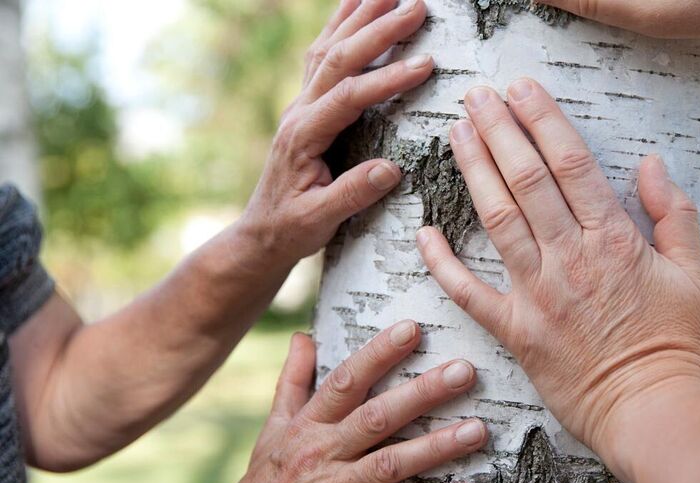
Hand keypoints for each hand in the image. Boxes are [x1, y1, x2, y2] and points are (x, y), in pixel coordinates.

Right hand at [235, 324, 483, 482]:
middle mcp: (324, 454)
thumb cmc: (268, 479)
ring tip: (477, 430)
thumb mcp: (273, 430)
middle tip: (464, 372)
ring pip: (391, 464)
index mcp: (308, 425)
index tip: (413, 328)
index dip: (378, 354)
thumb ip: (292, 383)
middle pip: (376, 418)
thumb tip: (304, 336)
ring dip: (436, 448)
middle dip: (421, 394)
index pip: (345, 381)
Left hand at [237, 0, 434, 266]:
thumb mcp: (319, 221)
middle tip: (417, 7)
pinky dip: (341, 25)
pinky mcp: (308, 103)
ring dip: (359, 16)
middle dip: (378, 30)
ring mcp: (301, 103)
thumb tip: (391, 169)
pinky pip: (323, 54)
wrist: (262, 232)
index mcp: (303, 136)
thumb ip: (353, 194)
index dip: (387, 79)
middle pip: (338, 58)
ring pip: (328, 47)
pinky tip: (357, 6)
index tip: (425, 64)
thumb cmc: (291, 228)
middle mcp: (300, 111)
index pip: (349, 97)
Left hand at [414, 79, 699, 478]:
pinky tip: (423, 231)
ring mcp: (537, 293)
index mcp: (614, 239)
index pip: (571, 163)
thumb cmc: (676, 345)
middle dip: (499, 130)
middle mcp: (570, 257)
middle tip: (476, 97)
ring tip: (457, 133)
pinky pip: (468, 292)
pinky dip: (442, 262)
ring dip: (474, 171)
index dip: (542, 119)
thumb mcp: (693, 273)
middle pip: (527, 179)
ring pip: (497, 219)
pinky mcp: (515, 331)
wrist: (652, 411)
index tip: (522, 89)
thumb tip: (651, 164)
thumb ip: (673, 214)